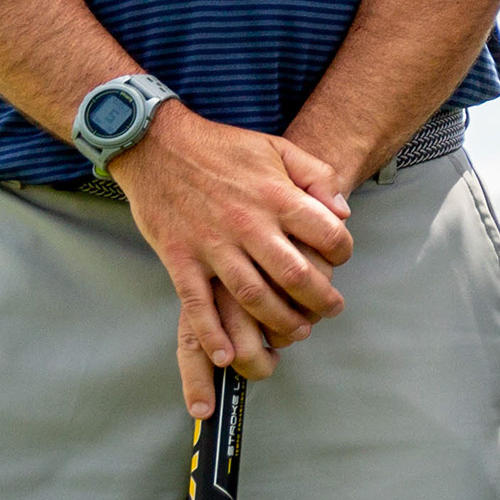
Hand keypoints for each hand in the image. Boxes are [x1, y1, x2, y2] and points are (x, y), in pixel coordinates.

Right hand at [107, 103, 355, 416]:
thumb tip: (343, 212)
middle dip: (321, 300)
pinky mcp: (179, 258)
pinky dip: (212, 333)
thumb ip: (316, 176)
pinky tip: (227, 356)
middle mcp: (248, 224)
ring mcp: (211, 245)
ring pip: (253, 296)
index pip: (327, 234)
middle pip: (296, 275)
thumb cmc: (222, 147)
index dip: (343, 251)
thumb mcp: (277, 147)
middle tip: (332, 310)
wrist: (156, 143)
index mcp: (276, 196)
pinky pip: (197, 304)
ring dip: (280, 322)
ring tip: (298, 332)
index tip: (341, 259)